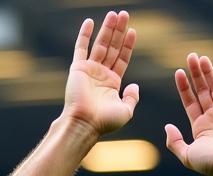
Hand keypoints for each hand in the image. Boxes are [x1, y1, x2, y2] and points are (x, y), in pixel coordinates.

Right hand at [63, 10, 139, 136]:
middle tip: (124, 14)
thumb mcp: (126, 112)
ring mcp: (89, 70)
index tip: (132, 31)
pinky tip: (90, 22)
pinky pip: (80, 48)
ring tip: (114, 14)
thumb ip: (132, 98)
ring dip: (107, 29)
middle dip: (118, 31)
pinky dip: (84, 35)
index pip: (122, 59)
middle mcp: (101, 75)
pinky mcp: (78, 68)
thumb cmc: (104, 122)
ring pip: (100, 45)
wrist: (84, 123)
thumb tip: (135, 85)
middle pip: (112, 48)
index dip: (127, 45)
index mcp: (112, 84)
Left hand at [165, 54, 212, 175]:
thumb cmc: (210, 163)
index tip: (178, 72)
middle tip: (190, 57)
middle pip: (201, 90)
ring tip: (202, 58)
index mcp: (199, 126)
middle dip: (195, 74)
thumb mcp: (187, 155)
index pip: (189, 101)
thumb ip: (174, 142)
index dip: (184, 86)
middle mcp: (211, 117)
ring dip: (208, 72)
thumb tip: (167, 127)